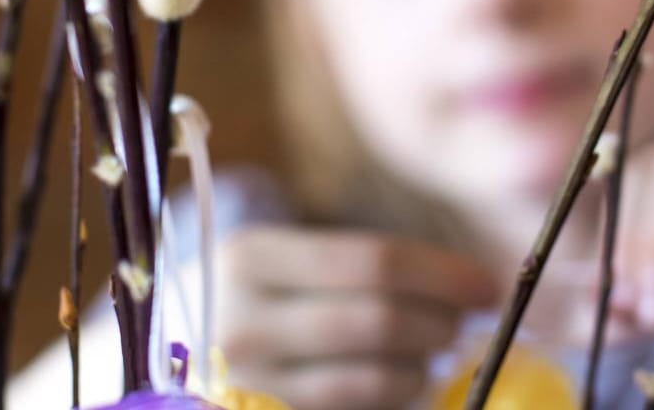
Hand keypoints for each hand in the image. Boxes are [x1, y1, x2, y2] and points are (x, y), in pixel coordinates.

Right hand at [216, 226, 497, 408]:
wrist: (167, 349)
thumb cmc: (248, 296)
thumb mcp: (278, 261)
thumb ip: (359, 269)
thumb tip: (466, 289)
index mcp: (252, 258)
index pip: (374, 261)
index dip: (443, 274)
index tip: (486, 285)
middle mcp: (244, 323)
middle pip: (380, 320)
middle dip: (441, 322)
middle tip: (461, 324)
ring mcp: (250, 386)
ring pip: (376, 379)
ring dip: (424, 368)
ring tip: (429, 356)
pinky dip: (397, 399)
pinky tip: (402, 385)